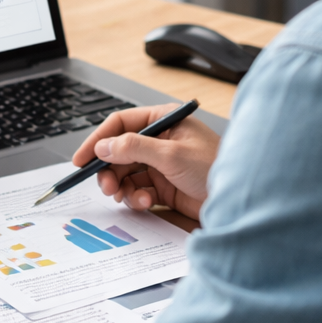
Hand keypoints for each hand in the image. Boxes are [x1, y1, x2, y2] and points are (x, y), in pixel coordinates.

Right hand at [72, 104, 219, 220]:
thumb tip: (104, 146)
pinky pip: (137, 189)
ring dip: (121, 186)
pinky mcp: (164, 187)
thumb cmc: (217, 168)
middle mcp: (160, 140)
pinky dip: (135, 197)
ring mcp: (161, 164)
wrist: (240, 202)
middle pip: (118, 151)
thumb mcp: (172, 154)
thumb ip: (134, 148)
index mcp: (163, 120)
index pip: (120, 124)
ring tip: (126, 196)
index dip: (98, 140)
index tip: (81, 159)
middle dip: (108, 169)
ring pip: (125, 173)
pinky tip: (145, 202)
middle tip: (106, 186)